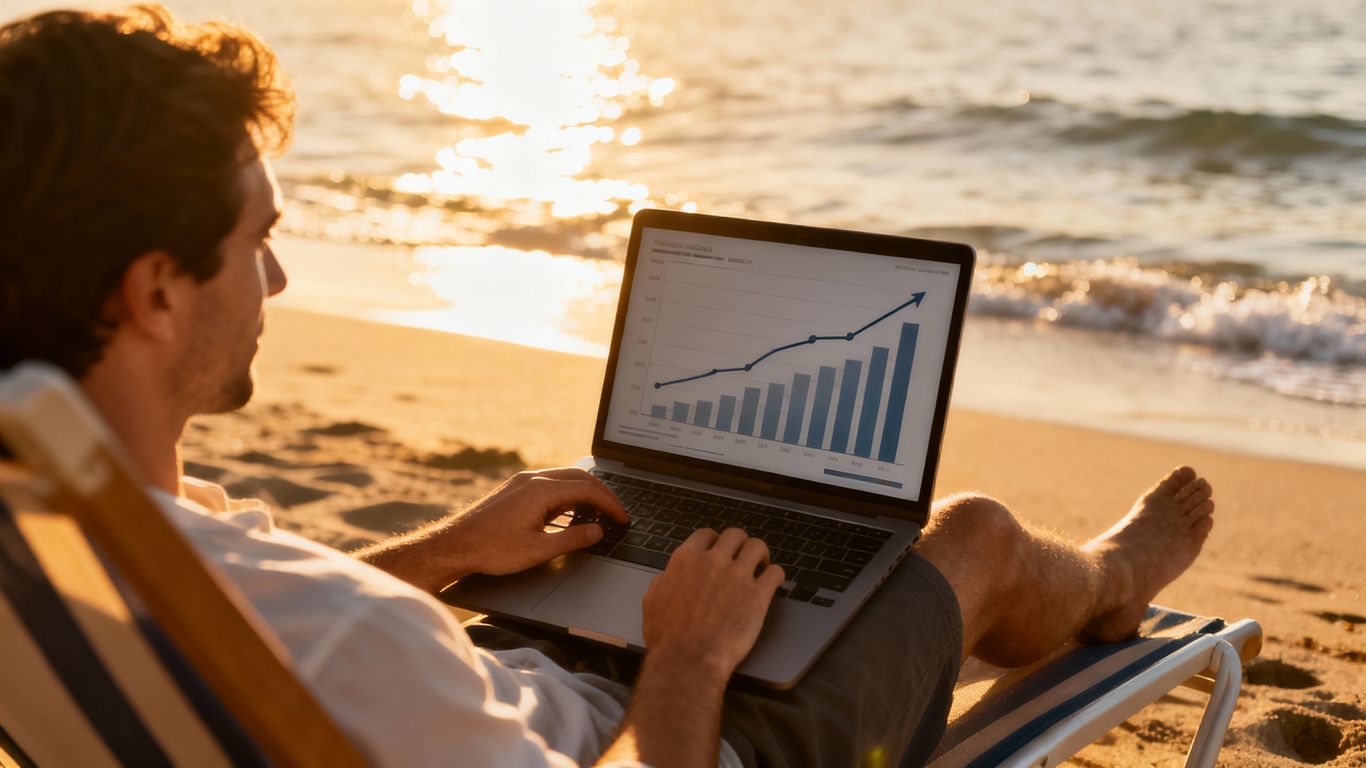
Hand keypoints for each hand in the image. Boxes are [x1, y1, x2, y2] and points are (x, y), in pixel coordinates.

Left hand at [444, 467, 629, 577]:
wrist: (454, 545)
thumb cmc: (491, 549)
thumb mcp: (538, 550)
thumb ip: (572, 539)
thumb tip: (597, 531)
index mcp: (541, 490)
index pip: (588, 489)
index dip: (610, 504)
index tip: (623, 519)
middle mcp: (533, 479)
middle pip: (579, 478)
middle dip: (602, 495)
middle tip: (617, 514)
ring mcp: (522, 482)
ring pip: (564, 480)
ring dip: (585, 495)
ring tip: (597, 517)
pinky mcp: (515, 490)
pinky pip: (550, 485)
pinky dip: (568, 497)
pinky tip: (570, 515)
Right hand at [642, 528, 785, 680]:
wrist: (689, 659)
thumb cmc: (669, 638)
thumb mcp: (652, 603)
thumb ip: (661, 583)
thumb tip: (666, 577)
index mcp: (687, 559)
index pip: (706, 534)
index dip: (715, 541)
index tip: (720, 550)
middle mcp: (713, 561)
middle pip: (735, 535)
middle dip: (740, 544)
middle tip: (743, 557)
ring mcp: (737, 575)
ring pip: (758, 547)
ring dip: (761, 555)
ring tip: (762, 566)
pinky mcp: (758, 594)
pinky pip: (776, 572)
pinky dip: (776, 575)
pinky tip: (773, 582)